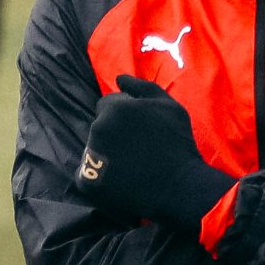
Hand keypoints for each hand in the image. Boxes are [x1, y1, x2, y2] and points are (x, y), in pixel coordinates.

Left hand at [76, 76, 236, 231]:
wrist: (179, 187)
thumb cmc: (177, 143)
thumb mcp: (168, 106)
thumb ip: (142, 86)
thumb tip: (118, 78)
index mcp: (113, 108)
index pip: (107, 105)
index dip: (124, 116)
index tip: (140, 131)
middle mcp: (97, 128)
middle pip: (100, 127)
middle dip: (114, 134)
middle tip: (137, 149)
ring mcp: (89, 155)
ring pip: (93, 149)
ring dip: (107, 154)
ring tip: (132, 166)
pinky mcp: (86, 181)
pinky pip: (88, 173)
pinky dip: (100, 176)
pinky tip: (121, 180)